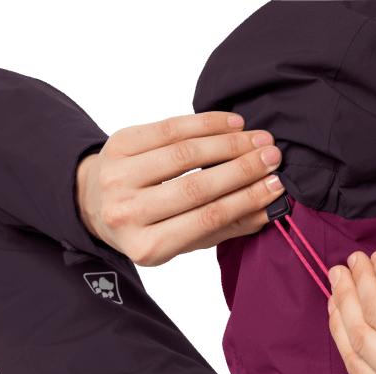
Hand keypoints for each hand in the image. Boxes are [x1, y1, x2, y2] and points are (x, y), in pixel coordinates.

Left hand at [74, 112, 284, 266]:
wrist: (99, 203)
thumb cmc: (152, 227)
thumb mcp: (187, 240)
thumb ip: (227, 226)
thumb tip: (270, 208)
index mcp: (146, 247)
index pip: (206, 220)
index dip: (245, 200)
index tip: (277, 186)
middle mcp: (126, 213)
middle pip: (196, 187)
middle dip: (242, 170)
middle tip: (273, 157)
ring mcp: (118, 177)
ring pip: (184, 154)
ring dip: (228, 144)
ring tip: (258, 139)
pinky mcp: (118, 144)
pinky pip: (169, 128)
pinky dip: (205, 123)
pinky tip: (233, 123)